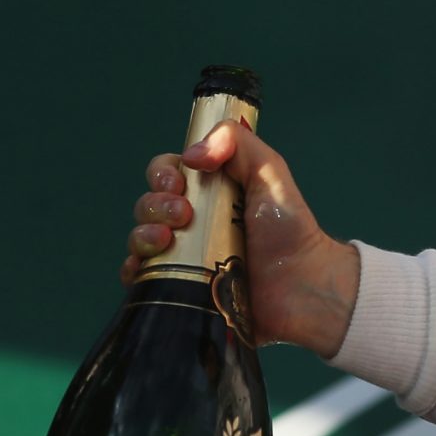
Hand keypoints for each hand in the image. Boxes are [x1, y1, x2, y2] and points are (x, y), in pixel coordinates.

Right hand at [124, 121, 359, 356]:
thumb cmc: (289, 230)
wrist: (302, 289)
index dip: (163, 175)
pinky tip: (146, 268)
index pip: (167, 173)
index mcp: (209, 193)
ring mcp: (183, 259)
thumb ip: (237, 143)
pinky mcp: (180, 291)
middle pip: (148, 205)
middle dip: (155, 205)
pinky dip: (133, 271)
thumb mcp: (270, 172)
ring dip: (143, 235)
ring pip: (139, 239)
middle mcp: (192, 223)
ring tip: (167, 243)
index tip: (179, 184)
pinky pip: (141, 280)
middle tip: (183, 216)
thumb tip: (190, 155)